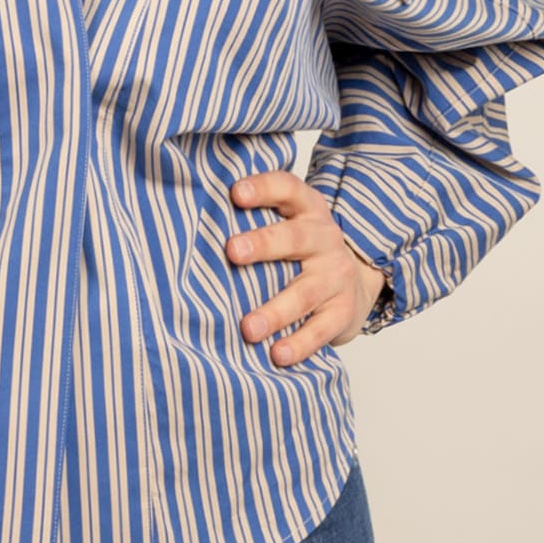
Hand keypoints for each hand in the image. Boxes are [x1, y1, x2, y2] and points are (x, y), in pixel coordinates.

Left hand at [227, 169, 388, 366]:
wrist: (357, 279)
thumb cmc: (302, 249)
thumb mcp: (287, 223)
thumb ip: (252, 218)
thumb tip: (186, 218)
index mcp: (306, 210)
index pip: (287, 188)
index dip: (263, 187)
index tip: (235, 192)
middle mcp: (324, 238)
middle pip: (294, 238)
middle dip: (263, 244)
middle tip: (232, 251)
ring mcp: (336, 276)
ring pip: (304, 292)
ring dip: (274, 311)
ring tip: (247, 328)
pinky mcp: (343, 311)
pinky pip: (321, 329)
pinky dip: (299, 344)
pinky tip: (277, 354)